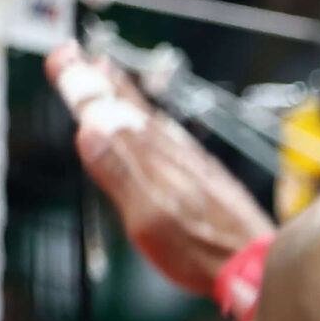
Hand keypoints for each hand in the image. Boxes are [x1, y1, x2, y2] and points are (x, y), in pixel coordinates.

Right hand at [44, 45, 272, 296]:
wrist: (256, 266)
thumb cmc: (199, 250)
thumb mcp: (149, 217)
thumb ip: (119, 173)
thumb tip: (89, 127)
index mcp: (152, 158)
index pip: (111, 110)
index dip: (86, 83)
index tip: (63, 55)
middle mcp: (171, 152)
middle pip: (129, 107)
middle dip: (100, 79)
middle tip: (76, 53)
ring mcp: (188, 162)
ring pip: (148, 118)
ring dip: (123, 94)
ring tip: (106, 74)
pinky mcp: (201, 176)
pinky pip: (165, 133)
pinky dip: (146, 118)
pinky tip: (148, 122)